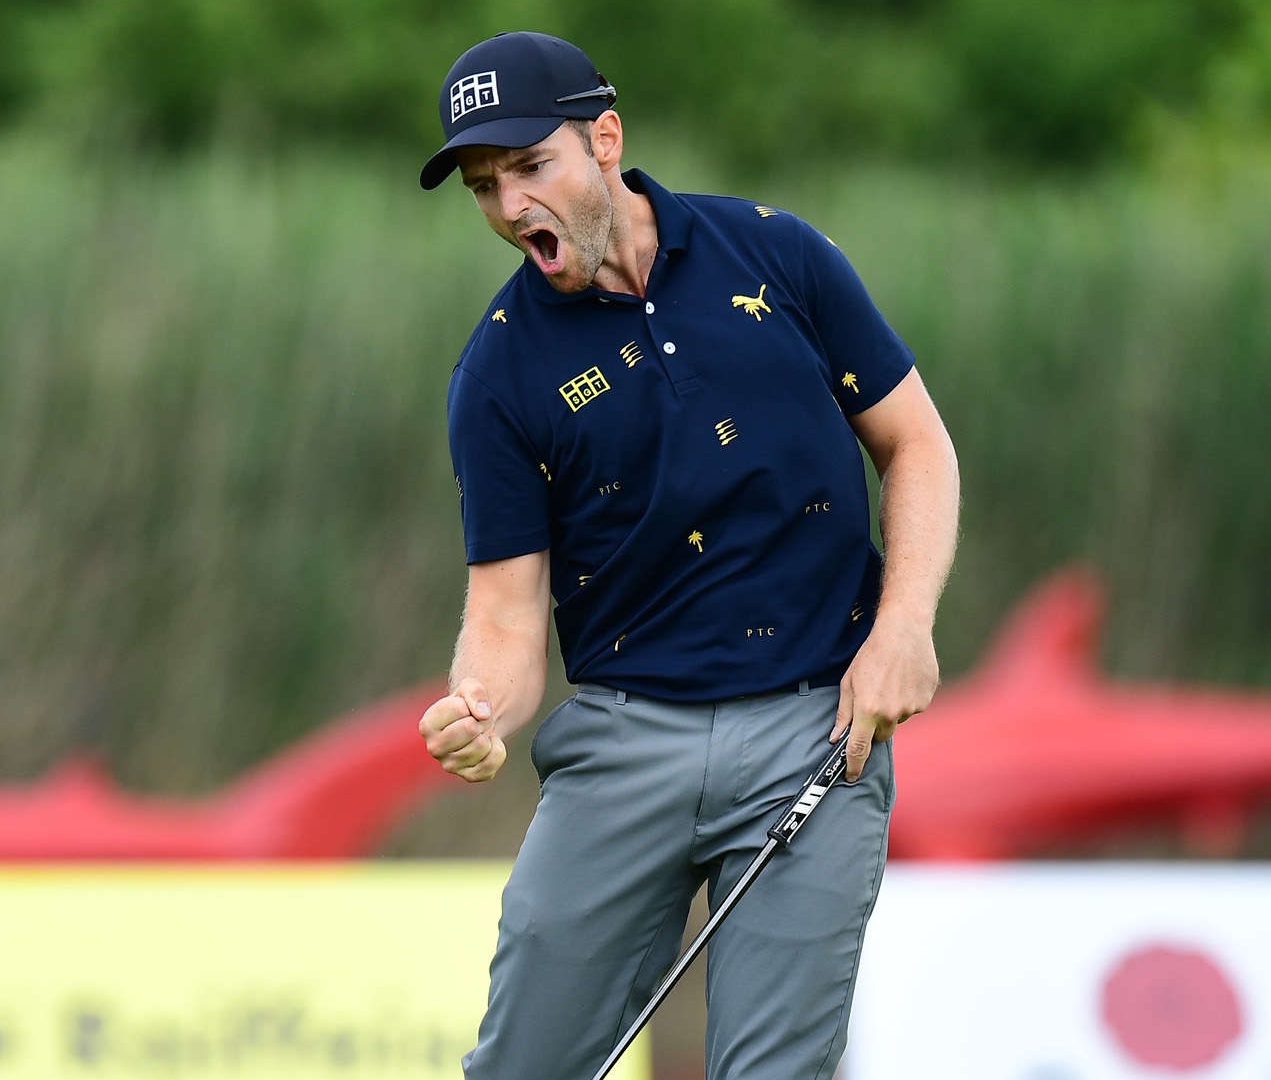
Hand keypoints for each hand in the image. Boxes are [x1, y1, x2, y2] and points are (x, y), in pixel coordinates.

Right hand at [418, 677, 507, 782]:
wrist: (478, 722)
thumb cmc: (469, 704)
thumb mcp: (470, 687)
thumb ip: (474, 692)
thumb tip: (483, 715)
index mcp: (427, 725)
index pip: (460, 709)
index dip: (470, 704)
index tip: (465, 708)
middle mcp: (434, 748)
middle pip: (470, 729)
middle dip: (480, 721)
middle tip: (475, 721)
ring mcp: (450, 765)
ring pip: (482, 746)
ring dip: (488, 735)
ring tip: (479, 733)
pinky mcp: (470, 776)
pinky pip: (492, 763)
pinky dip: (497, 750)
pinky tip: (489, 745)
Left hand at [831, 612, 938, 781]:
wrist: (903, 632)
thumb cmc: (871, 654)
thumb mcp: (849, 682)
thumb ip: (843, 713)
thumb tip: (836, 736)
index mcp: (867, 710)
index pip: (859, 748)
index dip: (854, 765)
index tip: (851, 775)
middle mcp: (891, 714)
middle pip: (881, 736)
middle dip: (874, 727)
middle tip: (871, 703)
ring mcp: (911, 708)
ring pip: (898, 721)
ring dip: (892, 710)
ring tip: (890, 683)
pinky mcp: (926, 700)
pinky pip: (913, 709)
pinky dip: (907, 700)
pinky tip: (904, 680)